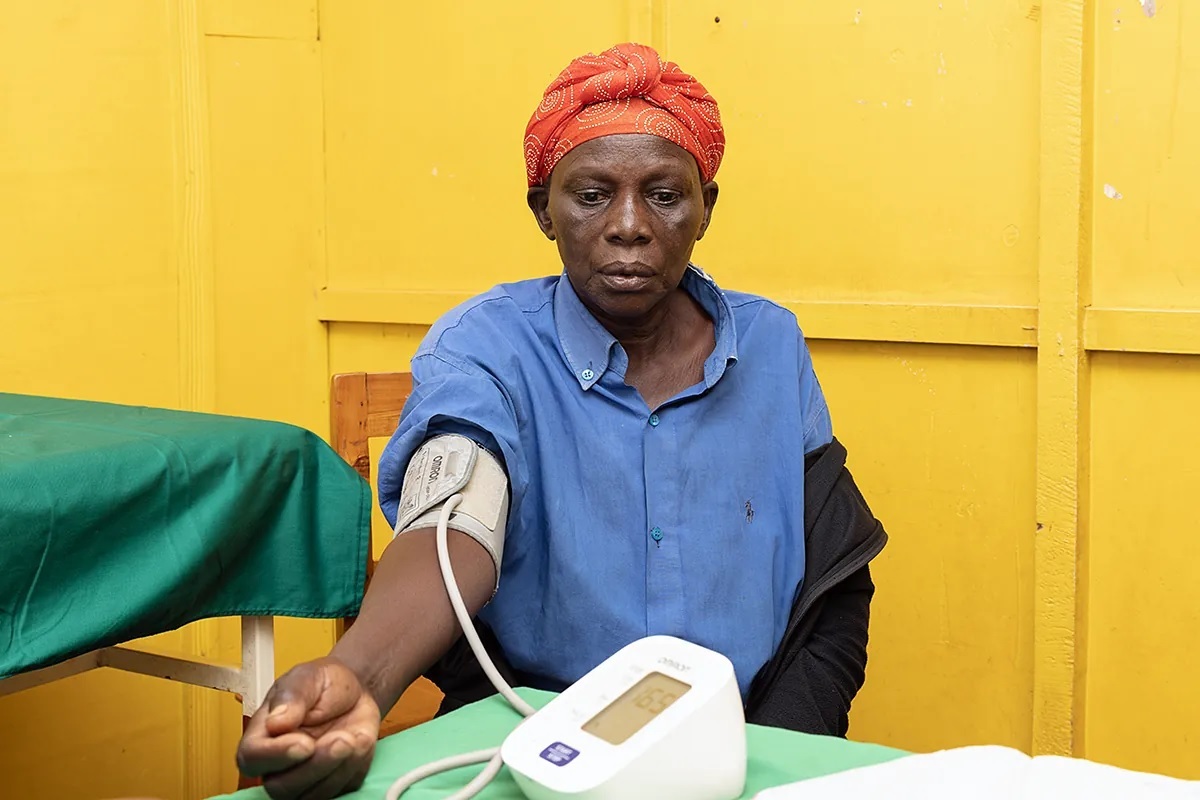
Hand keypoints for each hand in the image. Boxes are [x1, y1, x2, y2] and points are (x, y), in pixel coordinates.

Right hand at [237, 657, 380, 799]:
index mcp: (262, 736)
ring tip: (354, 736)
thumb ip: (291, 697)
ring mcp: (304, 779)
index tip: (304, 743)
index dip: (275, 756)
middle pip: (281, 788)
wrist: (355, 692)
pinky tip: (361, 740)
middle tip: (341, 739)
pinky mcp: (332, 785)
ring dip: (339, 768)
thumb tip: (275, 722)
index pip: (252, 758)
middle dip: (315, 767)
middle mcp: (278, 765)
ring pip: (313, 796)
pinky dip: (356, 767)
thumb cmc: (323, 684)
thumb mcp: (307, 678)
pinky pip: (343, 791)